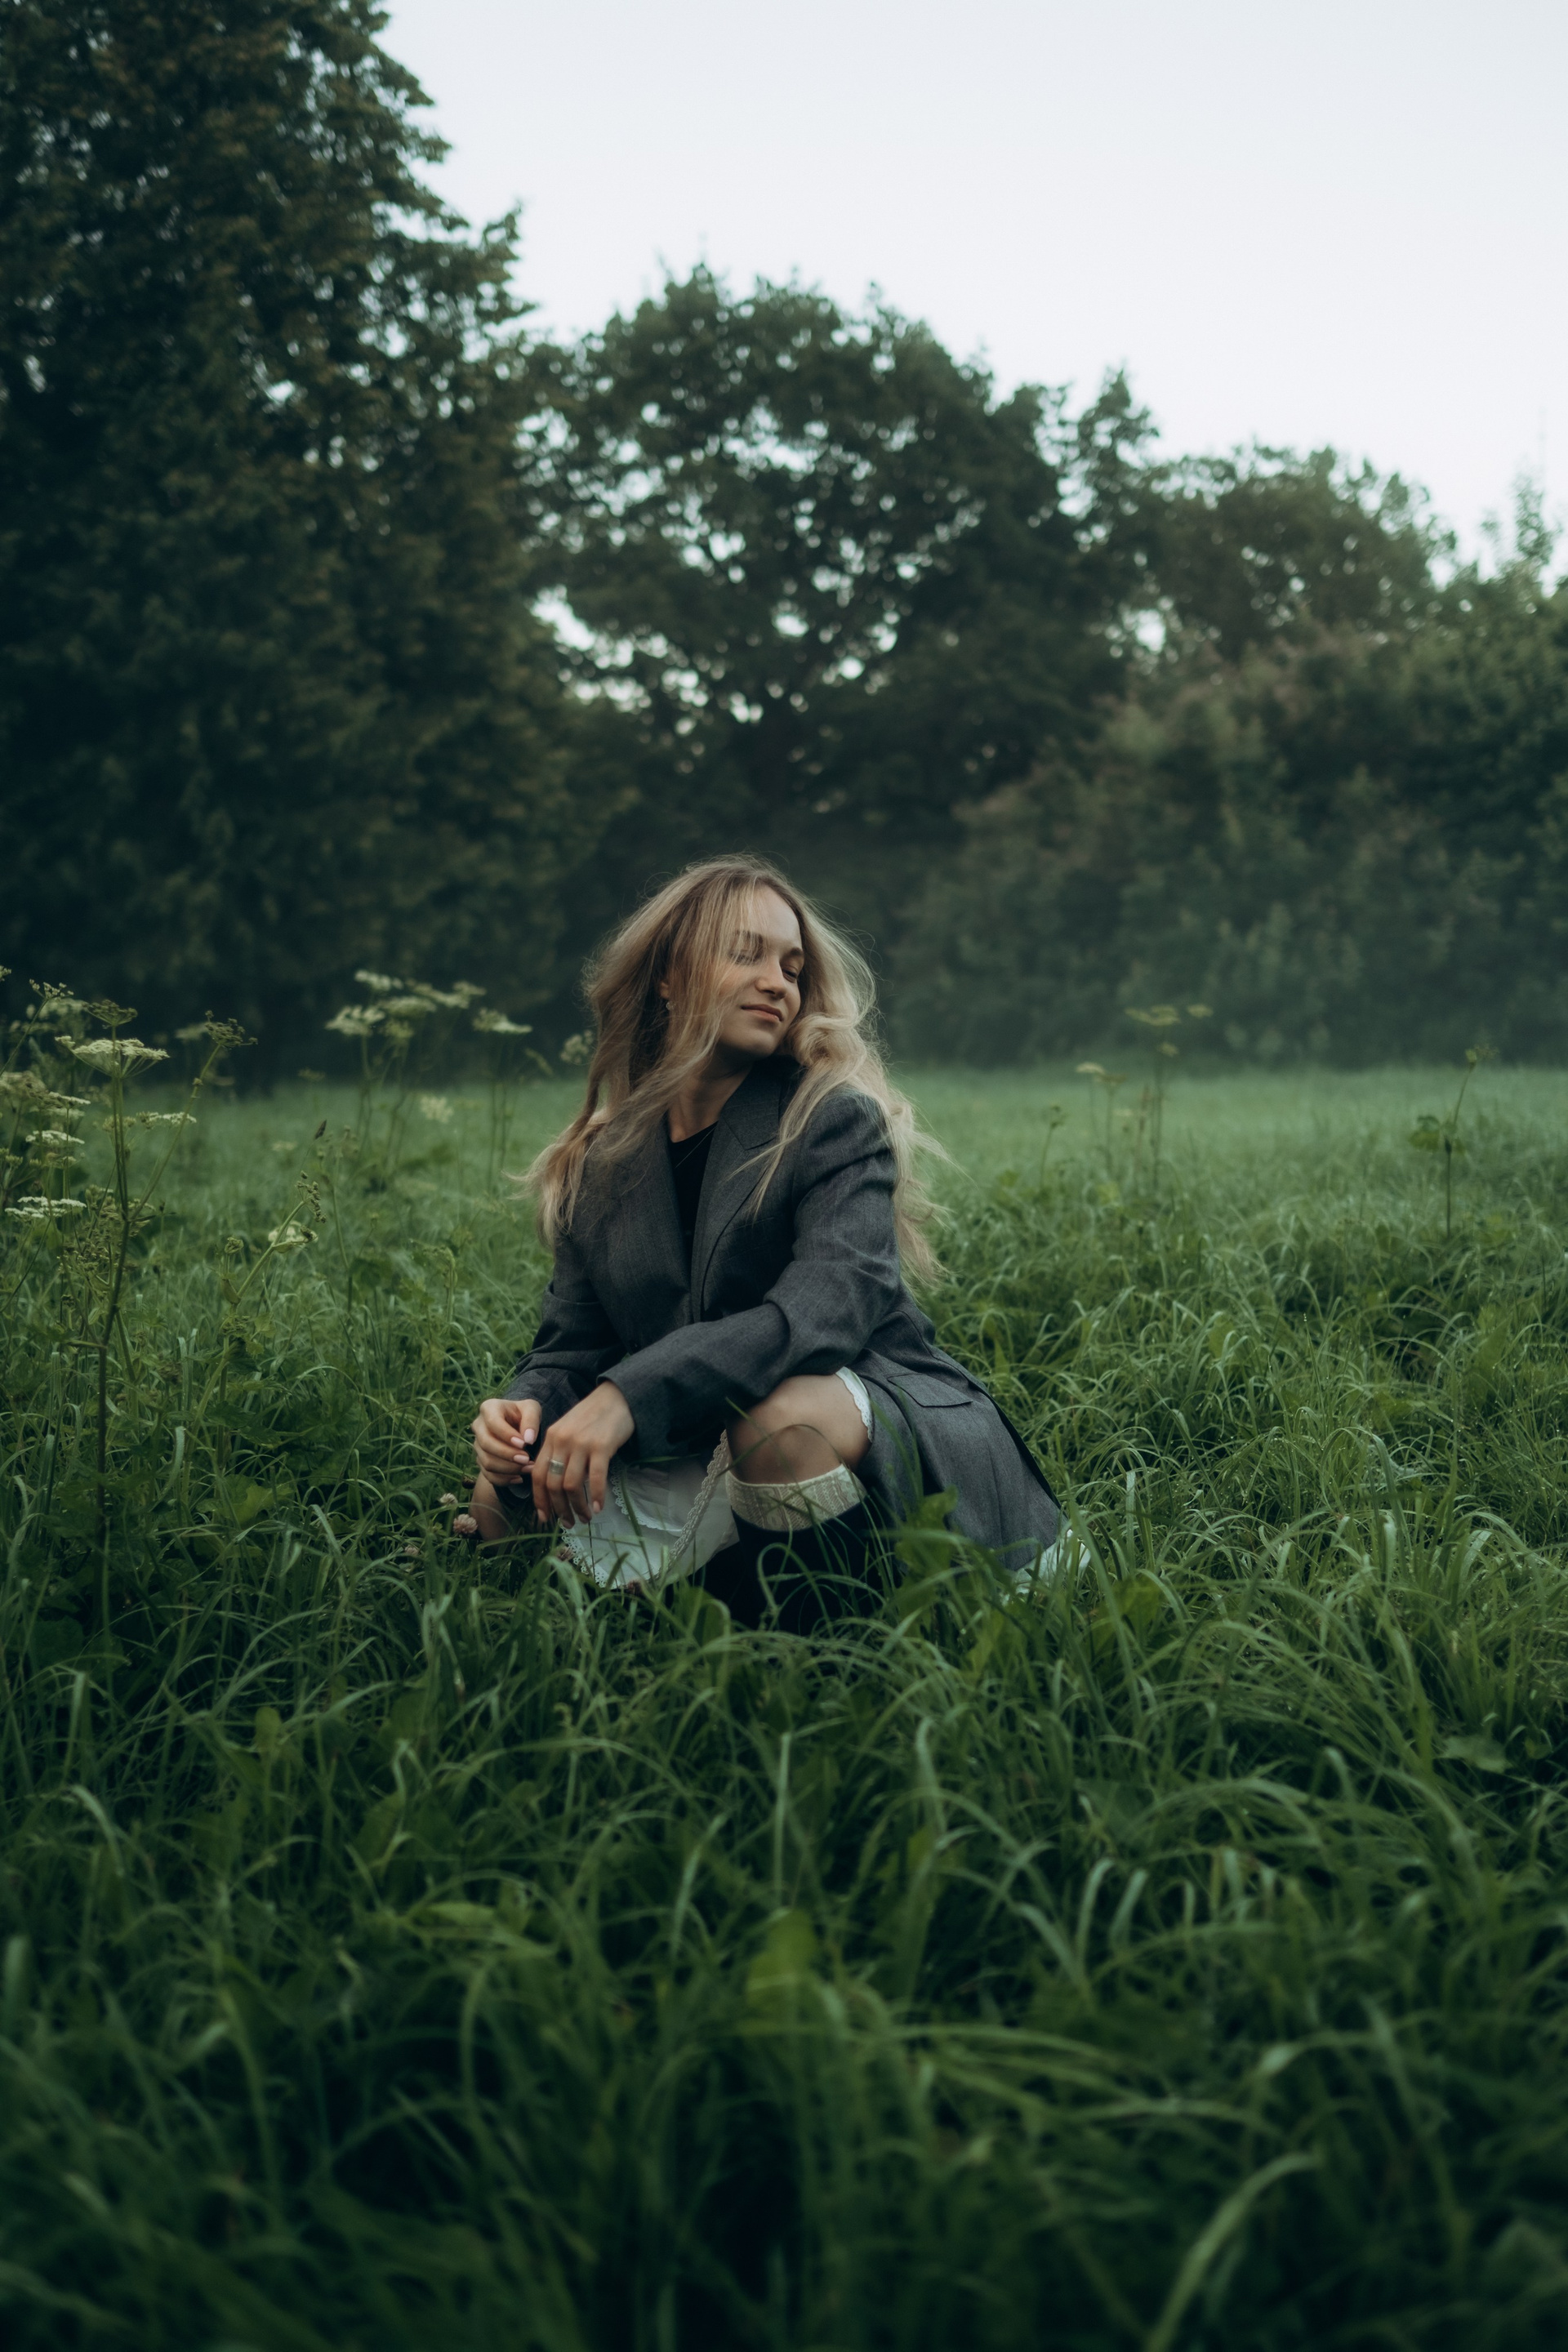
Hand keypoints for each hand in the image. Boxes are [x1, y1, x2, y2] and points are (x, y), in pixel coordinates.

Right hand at [471, 1396, 540, 1488]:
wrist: (517, 1425)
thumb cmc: (524, 1414)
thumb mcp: (532, 1409)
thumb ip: (531, 1420)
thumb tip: (528, 1439)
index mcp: (489, 1408)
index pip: (492, 1422)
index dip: (507, 1435)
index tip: (524, 1444)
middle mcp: (478, 1426)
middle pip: (486, 1444)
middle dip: (507, 1454)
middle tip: (527, 1459)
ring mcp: (477, 1444)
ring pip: (487, 1462)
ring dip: (508, 1469)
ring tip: (528, 1468)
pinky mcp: (480, 1459)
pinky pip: (488, 1474)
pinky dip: (504, 1479)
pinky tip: (519, 1477)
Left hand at [531, 1383, 634, 1526]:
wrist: (617, 1396)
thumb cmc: (593, 1416)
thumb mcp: (568, 1430)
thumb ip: (559, 1453)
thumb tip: (557, 1486)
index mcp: (551, 1439)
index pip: (537, 1475)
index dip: (539, 1500)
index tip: (545, 1517)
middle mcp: (562, 1442)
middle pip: (553, 1484)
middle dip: (559, 1509)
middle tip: (568, 1523)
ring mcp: (581, 1444)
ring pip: (572, 1485)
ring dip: (578, 1506)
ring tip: (585, 1517)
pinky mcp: (601, 1446)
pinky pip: (595, 1478)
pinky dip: (596, 1496)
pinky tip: (599, 1507)